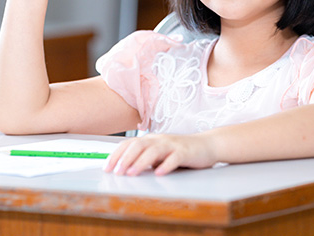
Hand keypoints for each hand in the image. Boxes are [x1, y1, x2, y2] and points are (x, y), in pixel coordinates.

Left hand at [103, 133, 218, 175]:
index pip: (129, 144)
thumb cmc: (181, 151)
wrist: (207, 145)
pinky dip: (166, 165)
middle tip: (116, 172)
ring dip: (141, 162)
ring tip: (131, 173)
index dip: (116, 155)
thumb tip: (125, 169)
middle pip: (138, 145)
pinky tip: (159, 173)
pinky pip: (174, 158)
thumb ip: (145, 160)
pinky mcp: (185, 152)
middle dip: (125, 158)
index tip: (107, 168)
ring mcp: (172, 145)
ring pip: (153, 150)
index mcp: (150, 140)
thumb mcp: (159, 155)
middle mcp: (159, 140)